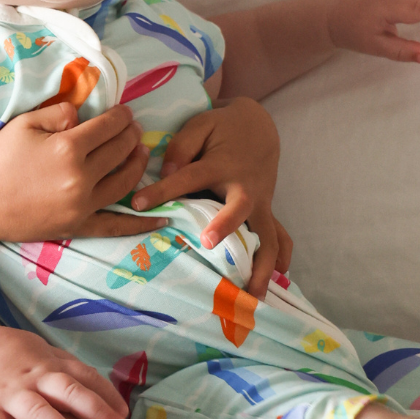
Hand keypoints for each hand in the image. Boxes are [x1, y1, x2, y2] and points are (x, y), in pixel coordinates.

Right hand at [0, 102, 169, 256]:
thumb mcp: (23, 123)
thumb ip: (59, 113)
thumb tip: (83, 115)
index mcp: (68, 148)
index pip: (108, 127)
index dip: (121, 115)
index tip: (125, 110)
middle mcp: (81, 178)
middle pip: (121, 151)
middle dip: (132, 135)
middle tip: (134, 126)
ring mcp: (82, 205)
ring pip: (126, 182)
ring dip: (138, 164)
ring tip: (140, 152)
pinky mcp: (79, 226)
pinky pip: (117, 225)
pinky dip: (140, 223)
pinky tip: (161, 219)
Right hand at [0, 325, 128, 418]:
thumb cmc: (6, 354)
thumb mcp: (38, 350)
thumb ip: (64, 366)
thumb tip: (102, 389)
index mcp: (47, 364)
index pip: (83, 376)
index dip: (105, 394)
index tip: (123, 414)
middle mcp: (32, 378)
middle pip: (67, 390)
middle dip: (93, 408)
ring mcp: (8, 394)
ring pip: (37, 410)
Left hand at [129, 98, 291, 298]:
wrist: (259, 127)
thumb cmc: (222, 128)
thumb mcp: (199, 124)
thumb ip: (181, 146)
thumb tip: (168, 172)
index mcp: (220, 164)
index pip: (187, 178)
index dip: (161, 190)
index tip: (138, 204)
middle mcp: (244, 186)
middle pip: (239, 207)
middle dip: (225, 225)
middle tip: (208, 243)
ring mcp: (261, 202)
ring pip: (268, 234)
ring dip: (262, 264)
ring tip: (252, 294)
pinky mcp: (267, 211)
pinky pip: (279, 237)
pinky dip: (281, 259)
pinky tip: (276, 282)